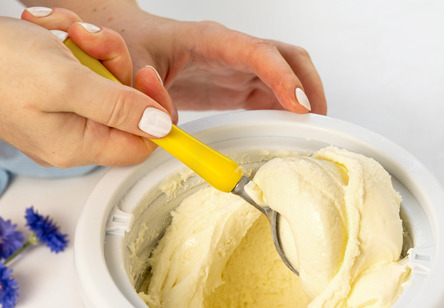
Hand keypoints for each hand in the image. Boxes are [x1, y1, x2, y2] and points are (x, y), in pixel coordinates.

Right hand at [0, 2, 172, 167]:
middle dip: (113, 63)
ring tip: (62, 31)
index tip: (144, 75)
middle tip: (90, 40)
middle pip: (124, 106)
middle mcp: (71, 137)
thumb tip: (161, 128)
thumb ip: (118, 107)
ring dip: (91, 48)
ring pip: (103, 80)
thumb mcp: (66, 82)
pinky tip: (48, 32)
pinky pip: (80, 70)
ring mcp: (59, 115)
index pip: (141, 143)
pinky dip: (71, 45)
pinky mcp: (49, 94)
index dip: (152, 110)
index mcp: (77, 146)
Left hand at [21, 1, 326, 117]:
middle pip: (287, 57)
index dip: (281, 77)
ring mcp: (240, 68)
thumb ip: (146, 92)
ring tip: (312, 130)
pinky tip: (290, 132)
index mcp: (211, 39)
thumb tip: (163, 125)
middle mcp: (233, 51)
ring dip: (304, 98)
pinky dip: (286, 112)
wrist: (127, 42)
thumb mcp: (131, 64)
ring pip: (287, 75)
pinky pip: (272, 95)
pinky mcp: (238, 86)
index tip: (298, 104)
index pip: (258, 52)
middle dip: (307, 85)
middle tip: (315, 120)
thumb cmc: (132, 43)